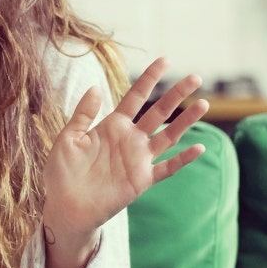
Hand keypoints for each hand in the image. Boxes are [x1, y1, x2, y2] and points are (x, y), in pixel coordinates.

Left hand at [42, 57, 208, 241]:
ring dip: (186, 122)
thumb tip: (96, 87)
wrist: (65, 206)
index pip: (135, 97)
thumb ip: (83, 114)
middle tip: (196, 78)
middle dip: (176, 94)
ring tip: (204, 104)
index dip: (149, 79)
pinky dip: (183, 159)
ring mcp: (138, 160)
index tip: (165, 61)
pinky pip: (167, 168)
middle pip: (158, 112)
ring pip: (168, 136)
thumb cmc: (62, 173)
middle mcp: (129, 139)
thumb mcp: (68, 138)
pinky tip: (198, 148)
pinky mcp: (142, 180)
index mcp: (112, 126)